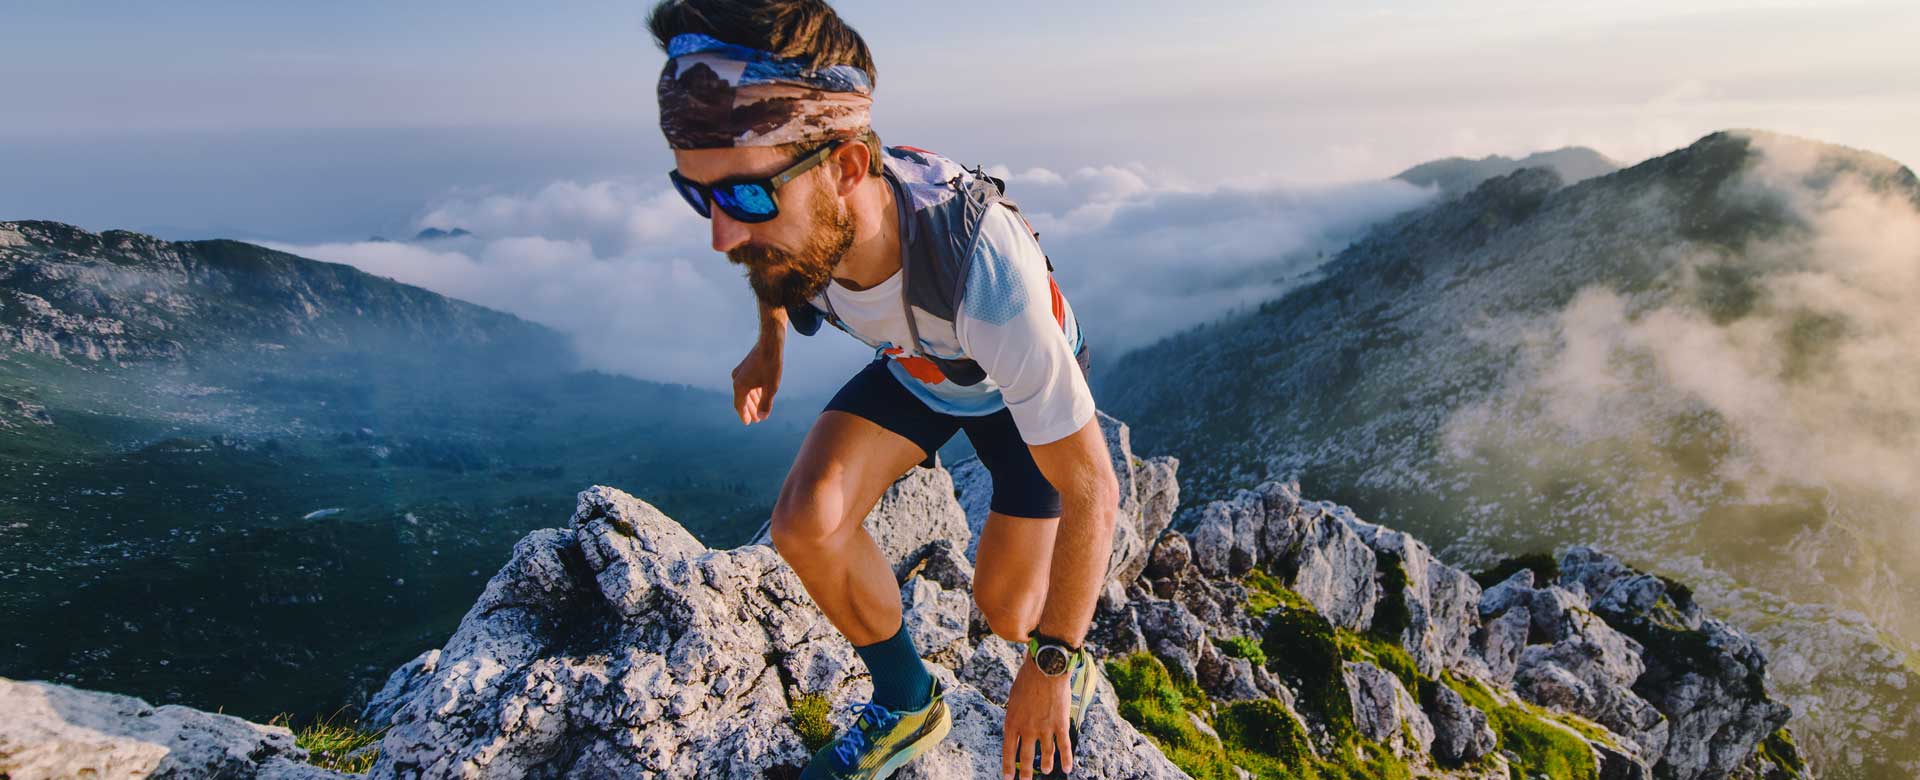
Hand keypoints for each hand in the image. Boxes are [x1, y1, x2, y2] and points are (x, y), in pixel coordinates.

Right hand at [730, 342, 780, 424]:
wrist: (771, 343)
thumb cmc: (771, 365)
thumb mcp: (771, 387)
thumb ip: (766, 404)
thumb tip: (761, 417)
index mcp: (740, 386)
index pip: (740, 405)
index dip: (744, 415)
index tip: (748, 423)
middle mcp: (737, 379)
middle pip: (742, 399)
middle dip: (749, 410)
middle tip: (756, 419)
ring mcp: (740, 372)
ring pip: (744, 391)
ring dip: (751, 401)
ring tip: (758, 409)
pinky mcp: (745, 366)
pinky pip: (747, 383)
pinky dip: (752, 391)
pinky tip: (760, 395)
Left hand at [1001, 654, 1072, 778]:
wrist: (1045, 669)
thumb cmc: (1026, 679)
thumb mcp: (1013, 699)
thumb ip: (1015, 716)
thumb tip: (1015, 727)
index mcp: (1012, 722)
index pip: (1008, 751)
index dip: (1008, 766)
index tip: (1008, 778)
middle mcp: (1027, 729)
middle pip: (1026, 756)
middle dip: (1025, 773)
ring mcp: (1045, 728)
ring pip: (1046, 754)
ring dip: (1045, 764)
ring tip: (1045, 771)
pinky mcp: (1061, 724)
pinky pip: (1064, 746)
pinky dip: (1066, 759)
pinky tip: (1067, 768)